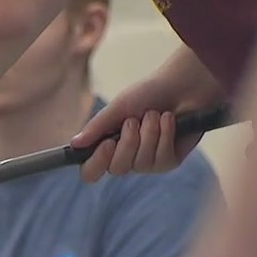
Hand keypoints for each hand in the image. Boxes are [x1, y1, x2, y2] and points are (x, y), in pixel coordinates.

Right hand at [71, 76, 216, 182]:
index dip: (96, 163)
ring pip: (141, 163)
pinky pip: (161, 158)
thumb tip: (74, 144)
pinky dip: (165, 134)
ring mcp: (148, 163)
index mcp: (108, 146)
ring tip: (154, 115)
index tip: (106, 144)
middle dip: (127, 142)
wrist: (181, 85)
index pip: (91, 171)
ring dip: (148, 134)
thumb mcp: (118, 108)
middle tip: (133, 120)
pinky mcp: (169, 161)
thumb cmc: (148, 94)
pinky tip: (169, 120)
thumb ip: (97, 128)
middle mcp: (126, 158)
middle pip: (117, 169)